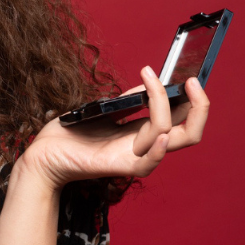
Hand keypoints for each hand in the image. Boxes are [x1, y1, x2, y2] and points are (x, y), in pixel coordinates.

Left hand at [17, 65, 210, 189]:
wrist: (44, 154)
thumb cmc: (71, 133)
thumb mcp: (104, 109)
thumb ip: (127, 100)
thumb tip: (148, 83)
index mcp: (142, 131)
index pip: (181, 118)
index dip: (192, 100)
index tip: (188, 77)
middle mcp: (144, 145)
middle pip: (190, 133)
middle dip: (201, 107)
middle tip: (192, 82)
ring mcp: (134, 157)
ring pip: (172, 138)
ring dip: (165, 106)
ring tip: (150, 81)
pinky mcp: (119, 167)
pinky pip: (148, 163)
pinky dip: (157, 149)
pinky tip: (160, 135)